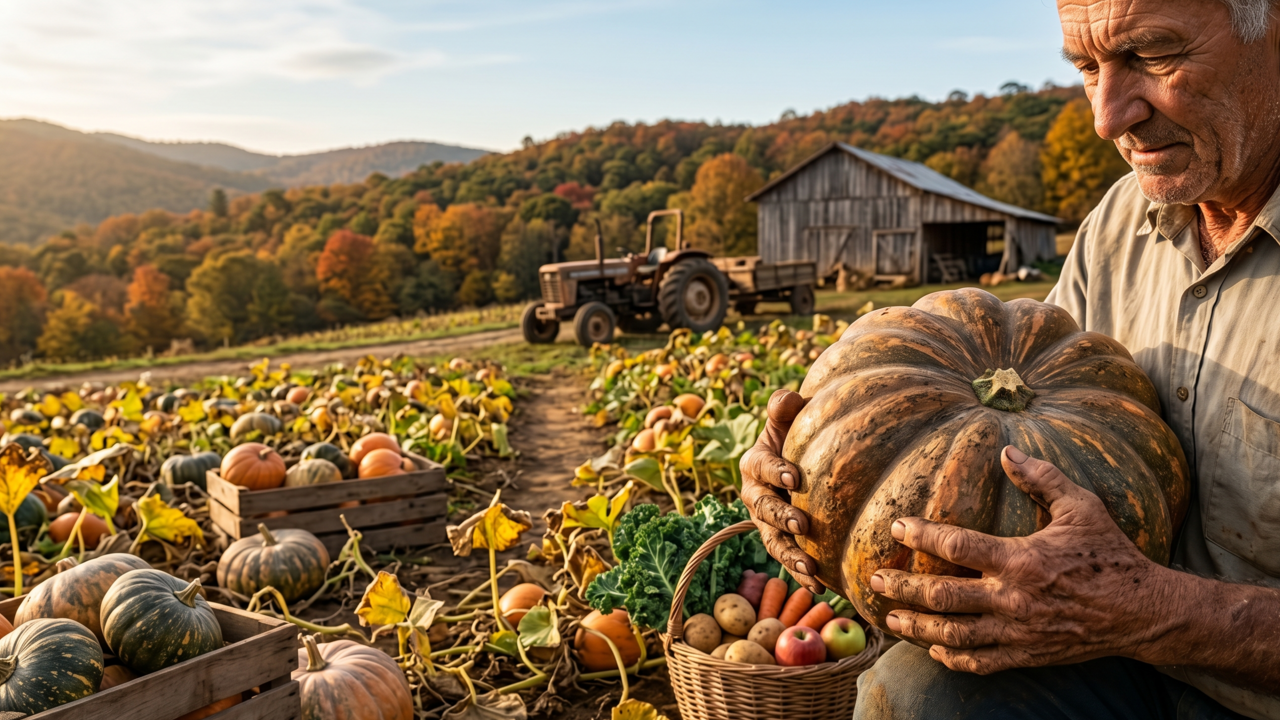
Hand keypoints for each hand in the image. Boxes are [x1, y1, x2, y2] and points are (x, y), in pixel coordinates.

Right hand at [740, 389, 823, 592]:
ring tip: (810, 567)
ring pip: (773, 541)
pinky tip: (821, 586)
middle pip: (762, 509)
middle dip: (780, 517)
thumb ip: (784, 406)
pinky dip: (801, 574)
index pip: (761, 467)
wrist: (803, 458)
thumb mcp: (790, 417)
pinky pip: (788, 559)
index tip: (795, 478)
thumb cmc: (798, 432)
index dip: (775, 472)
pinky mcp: (783, 541)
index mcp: (754, 464)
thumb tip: (788, 399)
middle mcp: (754, 496)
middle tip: (802, 523)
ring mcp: (767, 523)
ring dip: (790, 555)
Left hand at [871, 446, 1166, 673]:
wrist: (1144, 611)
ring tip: (891, 618)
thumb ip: (1042, 477)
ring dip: (917, 627)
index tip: (897, 528)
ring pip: (954, 635)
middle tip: (875, 581)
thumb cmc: (1111, 554)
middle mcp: (1014, 599)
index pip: (958, 546)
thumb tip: (1007, 449)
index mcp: (1022, 560)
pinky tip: (933, 650)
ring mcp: (1019, 632)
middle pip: (943, 597)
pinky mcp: (1028, 655)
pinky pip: (981, 661)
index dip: (922, 536)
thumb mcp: (1081, 507)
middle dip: (903, 589)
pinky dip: (953, 658)